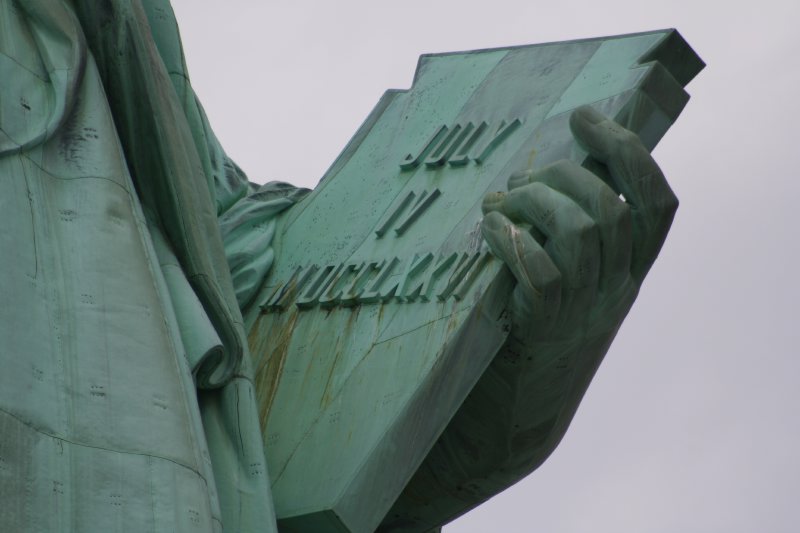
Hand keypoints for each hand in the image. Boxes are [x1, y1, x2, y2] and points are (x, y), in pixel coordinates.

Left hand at [378, 107, 679, 530]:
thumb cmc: (533, 337)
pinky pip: (541, 273)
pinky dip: (513, 241)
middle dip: (561, 174)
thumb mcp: (568, 287)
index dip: (629, 152)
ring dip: (532, 203)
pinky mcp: (541, 330)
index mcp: (629, 273)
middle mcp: (616, 291)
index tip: (587, 118)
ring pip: (580, 233)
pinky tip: (488, 230)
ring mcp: (581, 312)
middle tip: (519, 179)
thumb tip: (541, 177)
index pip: (657, 203)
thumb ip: (569, 240)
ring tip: (497, 203)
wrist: (514, 417)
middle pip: (611, 208)